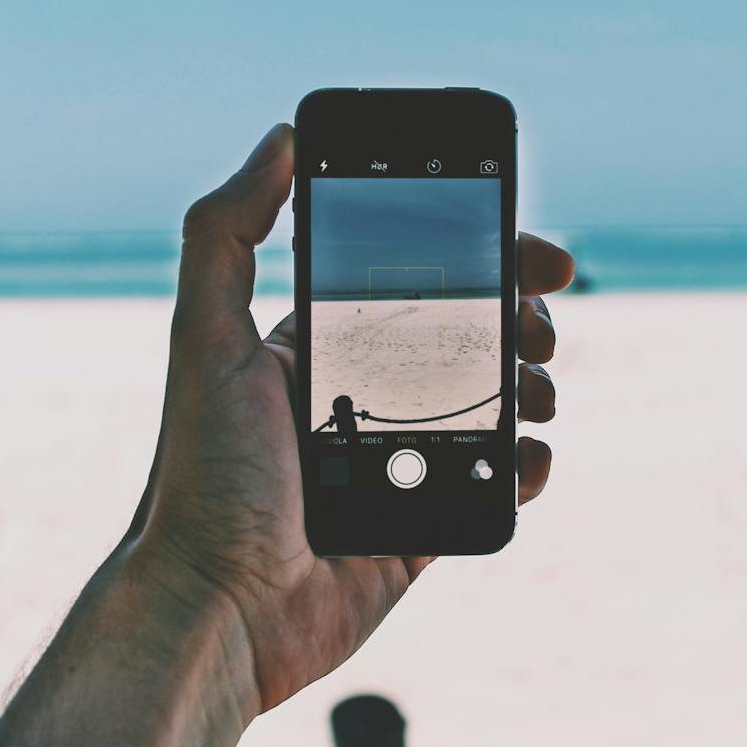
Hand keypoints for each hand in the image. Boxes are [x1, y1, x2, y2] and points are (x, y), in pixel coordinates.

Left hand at [124, 123, 573, 714]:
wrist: (217, 610)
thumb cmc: (203, 476)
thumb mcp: (205, 338)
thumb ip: (229, 232)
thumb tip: (280, 136)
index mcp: (315, 348)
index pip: (413, 282)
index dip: (478, 256)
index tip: (531, 247)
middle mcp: (358, 399)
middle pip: (466, 339)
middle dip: (519, 319)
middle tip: (542, 325)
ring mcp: (396, 466)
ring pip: (491, 408)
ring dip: (531, 387)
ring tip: (537, 393)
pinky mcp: (422, 531)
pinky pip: (493, 489)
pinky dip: (524, 468)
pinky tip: (529, 457)